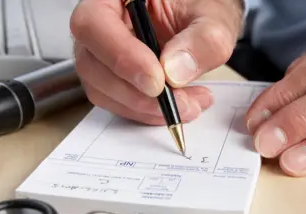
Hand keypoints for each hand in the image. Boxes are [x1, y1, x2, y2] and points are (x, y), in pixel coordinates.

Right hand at [70, 0, 244, 124]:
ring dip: (146, 108)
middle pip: (92, 63)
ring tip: (190, 104)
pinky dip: (148, 112)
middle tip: (181, 102)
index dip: (121, 57)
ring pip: (102, 90)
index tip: (157, 82)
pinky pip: (116, 102)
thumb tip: (175, 71)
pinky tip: (180, 104)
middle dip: (137, 93)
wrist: (202, 26)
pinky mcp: (110, 77)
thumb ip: (203, 39)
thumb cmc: (200, 11)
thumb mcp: (213, 19)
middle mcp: (99, 22)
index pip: (94, 23)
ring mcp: (100, 52)